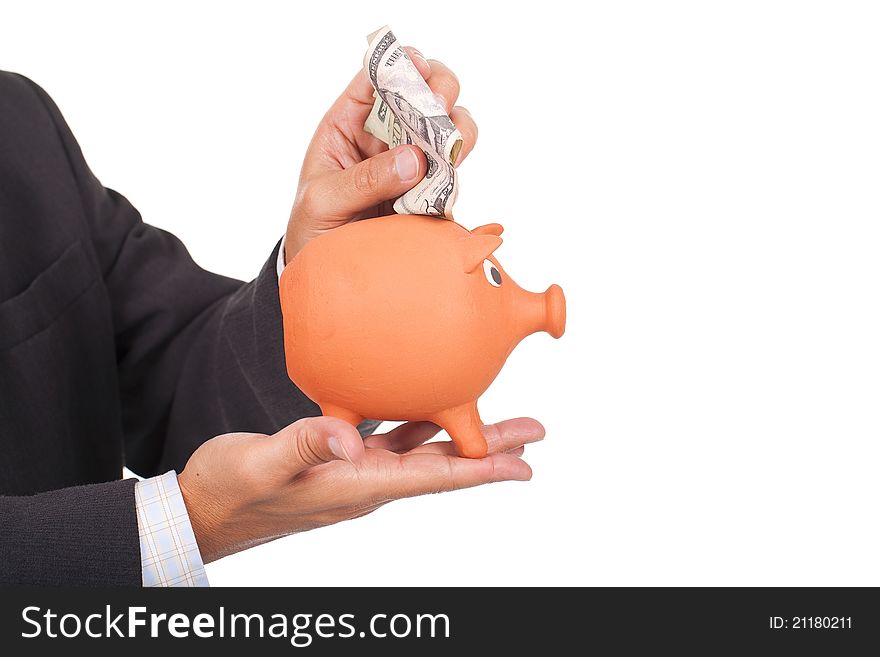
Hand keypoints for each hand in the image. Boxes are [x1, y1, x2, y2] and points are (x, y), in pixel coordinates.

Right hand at [177, 416, 541, 562]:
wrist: (202, 511)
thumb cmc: (228, 491)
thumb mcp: (262, 466)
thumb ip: (305, 446)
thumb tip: (349, 440)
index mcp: (356, 486)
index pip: (432, 477)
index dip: (481, 469)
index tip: (524, 464)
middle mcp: (365, 484)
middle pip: (442, 466)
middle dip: (489, 451)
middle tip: (533, 436)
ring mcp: (354, 476)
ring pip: (423, 454)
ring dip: (462, 439)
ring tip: (499, 427)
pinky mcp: (340, 465)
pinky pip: (392, 444)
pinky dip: (419, 428)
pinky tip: (428, 412)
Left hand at [284, 47, 478, 260]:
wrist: (330, 276)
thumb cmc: (313, 228)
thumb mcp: (323, 201)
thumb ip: (363, 180)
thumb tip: (414, 161)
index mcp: (349, 124)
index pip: (376, 79)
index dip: (400, 64)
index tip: (419, 68)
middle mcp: (385, 137)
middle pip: (424, 92)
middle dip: (439, 90)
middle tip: (440, 108)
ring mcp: (412, 163)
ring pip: (448, 127)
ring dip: (457, 129)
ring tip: (452, 148)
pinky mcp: (430, 193)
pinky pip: (453, 171)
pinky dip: (459, 166)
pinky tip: (452, 174)